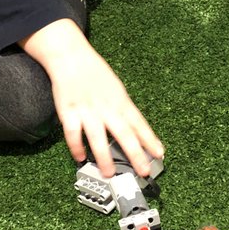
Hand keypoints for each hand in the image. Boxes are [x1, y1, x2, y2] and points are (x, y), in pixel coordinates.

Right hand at [20, 19, 163, 178]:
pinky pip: (72, 134)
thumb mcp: (117, 89)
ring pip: (98, 138)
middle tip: (143, 171)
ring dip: (104, 158)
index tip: (159, 154)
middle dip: (135, 154)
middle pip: (124, 134)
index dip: (150, 140)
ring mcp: (87, 110)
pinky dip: (76, 147)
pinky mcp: (68, 111)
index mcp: (121, 101)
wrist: (71, 56)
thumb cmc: (95, 73)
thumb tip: (135, 131)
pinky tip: (81, 157)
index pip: (140, 124)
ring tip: (109, 173)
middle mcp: (107, 107)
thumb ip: (124, 109)